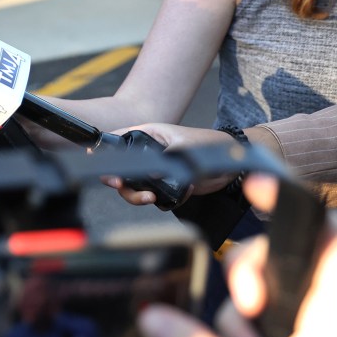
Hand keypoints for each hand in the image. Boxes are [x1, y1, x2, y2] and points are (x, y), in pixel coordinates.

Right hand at [101, 123, 236, 204]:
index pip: (117, 142)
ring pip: (133, 187)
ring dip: (138, 196)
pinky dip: (162, 200)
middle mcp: (145, 153)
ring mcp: (153, 170)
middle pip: (121, 170)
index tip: (104, 168)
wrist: (232, 164)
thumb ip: (166, 158)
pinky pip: (153, 196)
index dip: (104, 154)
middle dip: (120, 182)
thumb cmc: (208, 144)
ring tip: (152, 197)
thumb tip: (149, 174)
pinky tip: (180, 193)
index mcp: (146, 136)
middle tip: (122, 186)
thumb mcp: (185, 147)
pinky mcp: (164, 185)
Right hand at [137, 174, 336, 336]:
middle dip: (247, 274)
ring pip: (271, 295)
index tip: (254, 187)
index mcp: (336, 316)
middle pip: (284, 257)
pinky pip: (270, 328)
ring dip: (243, 317)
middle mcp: (335, 320)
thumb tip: (154, 318)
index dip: (294, 199)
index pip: (330, 230)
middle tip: (244, 307)